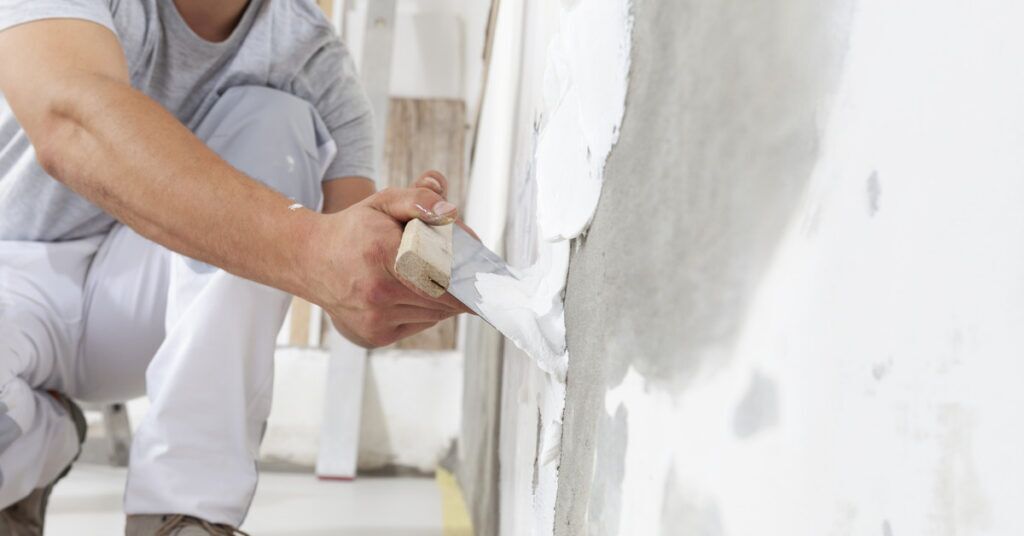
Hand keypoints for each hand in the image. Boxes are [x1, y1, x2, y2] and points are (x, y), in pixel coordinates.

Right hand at [308, 171, 472, 347]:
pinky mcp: (375, 336)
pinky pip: (421, 324)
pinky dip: (427, 310)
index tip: (485, 271)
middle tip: (468, 271)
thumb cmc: (355, 230)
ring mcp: (375, 319)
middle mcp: (376, 291)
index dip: (468, 274)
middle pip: (445, 296)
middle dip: (461, 284)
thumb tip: (450, 212)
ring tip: (433, 277)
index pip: (443, 272)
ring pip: (437, 314)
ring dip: (445, 298)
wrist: (310, 261)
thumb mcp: (384, 202)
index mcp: (381, 253)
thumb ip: (419, 200)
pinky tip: (413, 292)